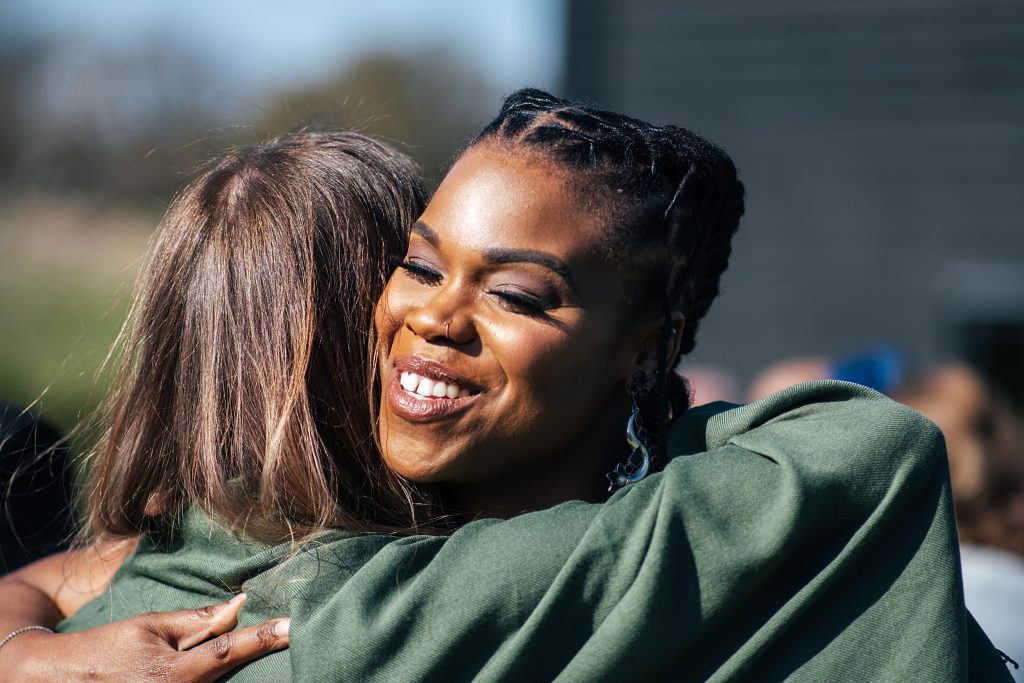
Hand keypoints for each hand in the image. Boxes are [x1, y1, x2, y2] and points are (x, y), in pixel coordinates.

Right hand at [1, 594, 288, 681]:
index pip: (227, 651)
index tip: (293, 626)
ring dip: (235, 675)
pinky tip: (218, 668)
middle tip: (284, 637)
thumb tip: (240, 604)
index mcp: (173, 673)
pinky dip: (214, 680)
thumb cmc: (109, 646)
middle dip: (255, 659)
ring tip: (264, 647)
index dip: (262, 638)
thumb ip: (198, 620)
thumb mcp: (151, 625)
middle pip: (228, 678)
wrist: (61, 679)